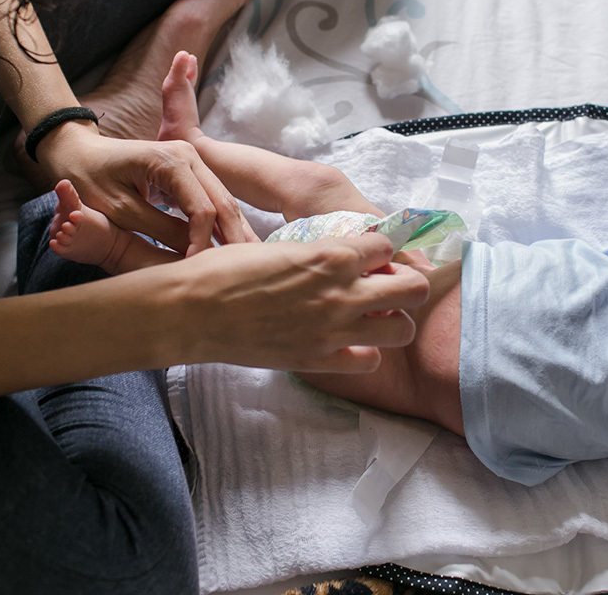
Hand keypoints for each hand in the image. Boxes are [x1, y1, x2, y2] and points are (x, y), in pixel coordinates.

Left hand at [37, 123, 257, 255]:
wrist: (81, 152)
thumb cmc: (91, 178)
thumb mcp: (121, 210)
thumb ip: (160, 230)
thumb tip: (194, 256)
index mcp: (170, 161)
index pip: (201, 209)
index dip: (202, 242)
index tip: (194, 269)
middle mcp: (189, 155)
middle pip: (223, 203)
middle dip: (233, 238)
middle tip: (242, 272)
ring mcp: (193, 160)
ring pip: (224, 201)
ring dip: (234, 231)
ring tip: (246, 263)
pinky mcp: (191, 169)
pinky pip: (213, 198)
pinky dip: (222, 223)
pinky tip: (233, 246)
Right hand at [168, 233, 430, 371]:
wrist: (193, 310)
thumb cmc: (229, 270)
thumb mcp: (283, 247)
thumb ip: (323, 254)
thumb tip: (348, 257)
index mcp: (332, 254)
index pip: (390, 247)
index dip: (381, 252)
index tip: (371, 258)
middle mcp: (342, 292)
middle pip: (414, 288)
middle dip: (404, 284)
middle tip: (382, 287)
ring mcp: (334, 330)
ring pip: (402, 329)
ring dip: (391, 320)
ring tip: (369, 317)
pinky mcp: (319, 360)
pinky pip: (370, 361)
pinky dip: (363, 352)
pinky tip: (345, 343)